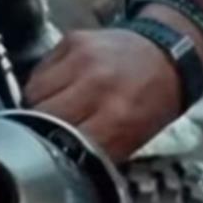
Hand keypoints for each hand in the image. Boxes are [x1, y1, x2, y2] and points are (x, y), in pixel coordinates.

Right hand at [24, 28, 182, 160]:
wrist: (169, 53)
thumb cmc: (154, 99)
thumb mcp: (137, 136)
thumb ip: (100, 150)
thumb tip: (63, 162)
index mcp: (120, 116)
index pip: (65, 142)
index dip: (57, 150)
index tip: (58, 152)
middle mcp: (99, 85)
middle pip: (43, 117)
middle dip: (44, 128)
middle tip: (55, 130)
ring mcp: (84, 59)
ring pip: (34, 94)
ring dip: (40, 105)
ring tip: (59, 107)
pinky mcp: (73, 41)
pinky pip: (39, 72)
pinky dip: (44, 85)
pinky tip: (62, 87)